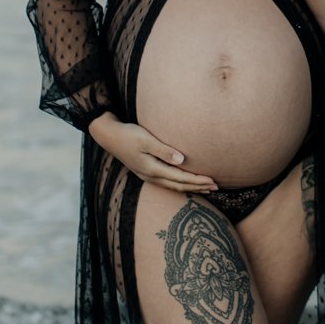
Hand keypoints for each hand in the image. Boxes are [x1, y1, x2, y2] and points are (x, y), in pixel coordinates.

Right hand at [89, 116, 216, 191]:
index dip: (198, 180)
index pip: (181, 178)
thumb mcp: (146, 140)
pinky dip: (180, 184)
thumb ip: (164, 150)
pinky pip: (167, 182)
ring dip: (190, 188)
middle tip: (215, 187)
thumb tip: (182, 160)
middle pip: (179, 186)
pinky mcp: (146, 171)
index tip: (213, 180)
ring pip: (173, 186)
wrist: (109, 136)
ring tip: (205, 188)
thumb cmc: (128, 135)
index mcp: (152, 169)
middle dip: (198, 187)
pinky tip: (185, 182)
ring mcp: (147, 176)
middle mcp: (151, 176)